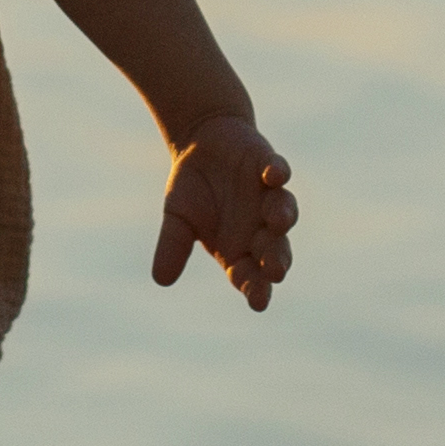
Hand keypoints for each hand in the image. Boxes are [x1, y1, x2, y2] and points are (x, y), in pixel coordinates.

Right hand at [153, 115, 296, 309]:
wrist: (201, 144)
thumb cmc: (192, 189)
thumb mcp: (177, 219)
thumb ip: (173, 246)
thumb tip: (161, 280)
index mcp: (238, 247)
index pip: (250, 274)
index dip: (255, 287)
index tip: (258, 302)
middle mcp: (259, 226)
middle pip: (275, 249)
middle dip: (276, 259)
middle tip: (275, 270)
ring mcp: (268, 196)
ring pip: (284, 211)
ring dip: (282, 216)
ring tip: (276, 222)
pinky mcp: (269, 166)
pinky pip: (278, 171)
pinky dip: (277, 173)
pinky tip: (272, 176)